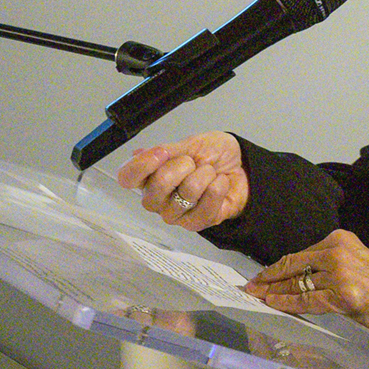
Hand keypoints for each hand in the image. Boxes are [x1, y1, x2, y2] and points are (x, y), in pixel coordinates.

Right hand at [115, 133, 248, 229]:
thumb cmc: (213, 156)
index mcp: (149, 176)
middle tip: (193, 162)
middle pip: (155, 188)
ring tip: (209, 173)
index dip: (142, 165)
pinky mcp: (195, 224)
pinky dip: (217, 188)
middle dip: (181, 167)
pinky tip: (219, 184)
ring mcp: (175, 214)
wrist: (242, 166)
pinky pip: (205, 206)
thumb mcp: (189, 144)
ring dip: (204, 176)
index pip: (127, 178)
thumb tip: (138, 154)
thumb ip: (164, 151)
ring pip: (185, 194)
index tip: (162, 153)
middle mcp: (157, 198)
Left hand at [244, 230, 368, 345]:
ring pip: (296, 283)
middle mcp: (338, 252)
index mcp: (340, 240)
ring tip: (256, 296)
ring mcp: (340, 274)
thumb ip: (330, 267)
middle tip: (250, 286)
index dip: (276, 267)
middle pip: (293, 266)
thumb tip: (297, 279)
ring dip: (273, 292)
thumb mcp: (356, 265)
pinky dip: (286, 303)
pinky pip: (306, 300)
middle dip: (268, 278)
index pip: (300, 255)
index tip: (260, 275)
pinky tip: (272, 303)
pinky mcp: (342, 296)